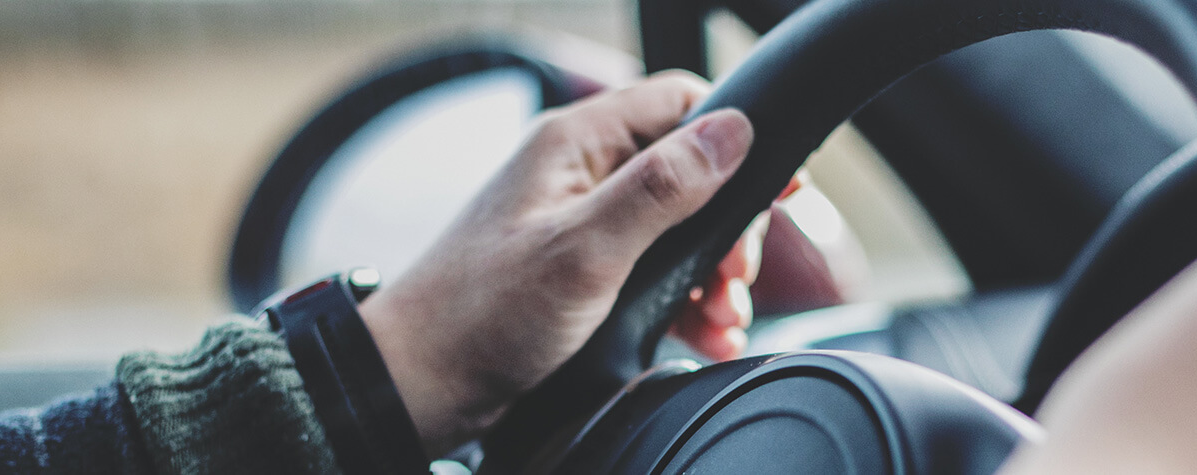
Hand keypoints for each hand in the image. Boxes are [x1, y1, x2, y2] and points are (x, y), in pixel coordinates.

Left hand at [355, 72, 758, 454]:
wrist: (419, 385)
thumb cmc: (482, 313)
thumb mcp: (586, 249)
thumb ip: (661, 189)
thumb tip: (731, 131)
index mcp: (575, 143)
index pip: (678, 102)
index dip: (735, 137)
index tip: (778, 188)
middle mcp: (578, 174)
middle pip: (687, 170)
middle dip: (725, 227)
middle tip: (733, 276)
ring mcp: (578, 223)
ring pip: (675, 228)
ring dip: (711, 274)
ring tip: (721, 317)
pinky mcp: (578, 272)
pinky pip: (651, 272)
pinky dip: (684, 301)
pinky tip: (703, 333)